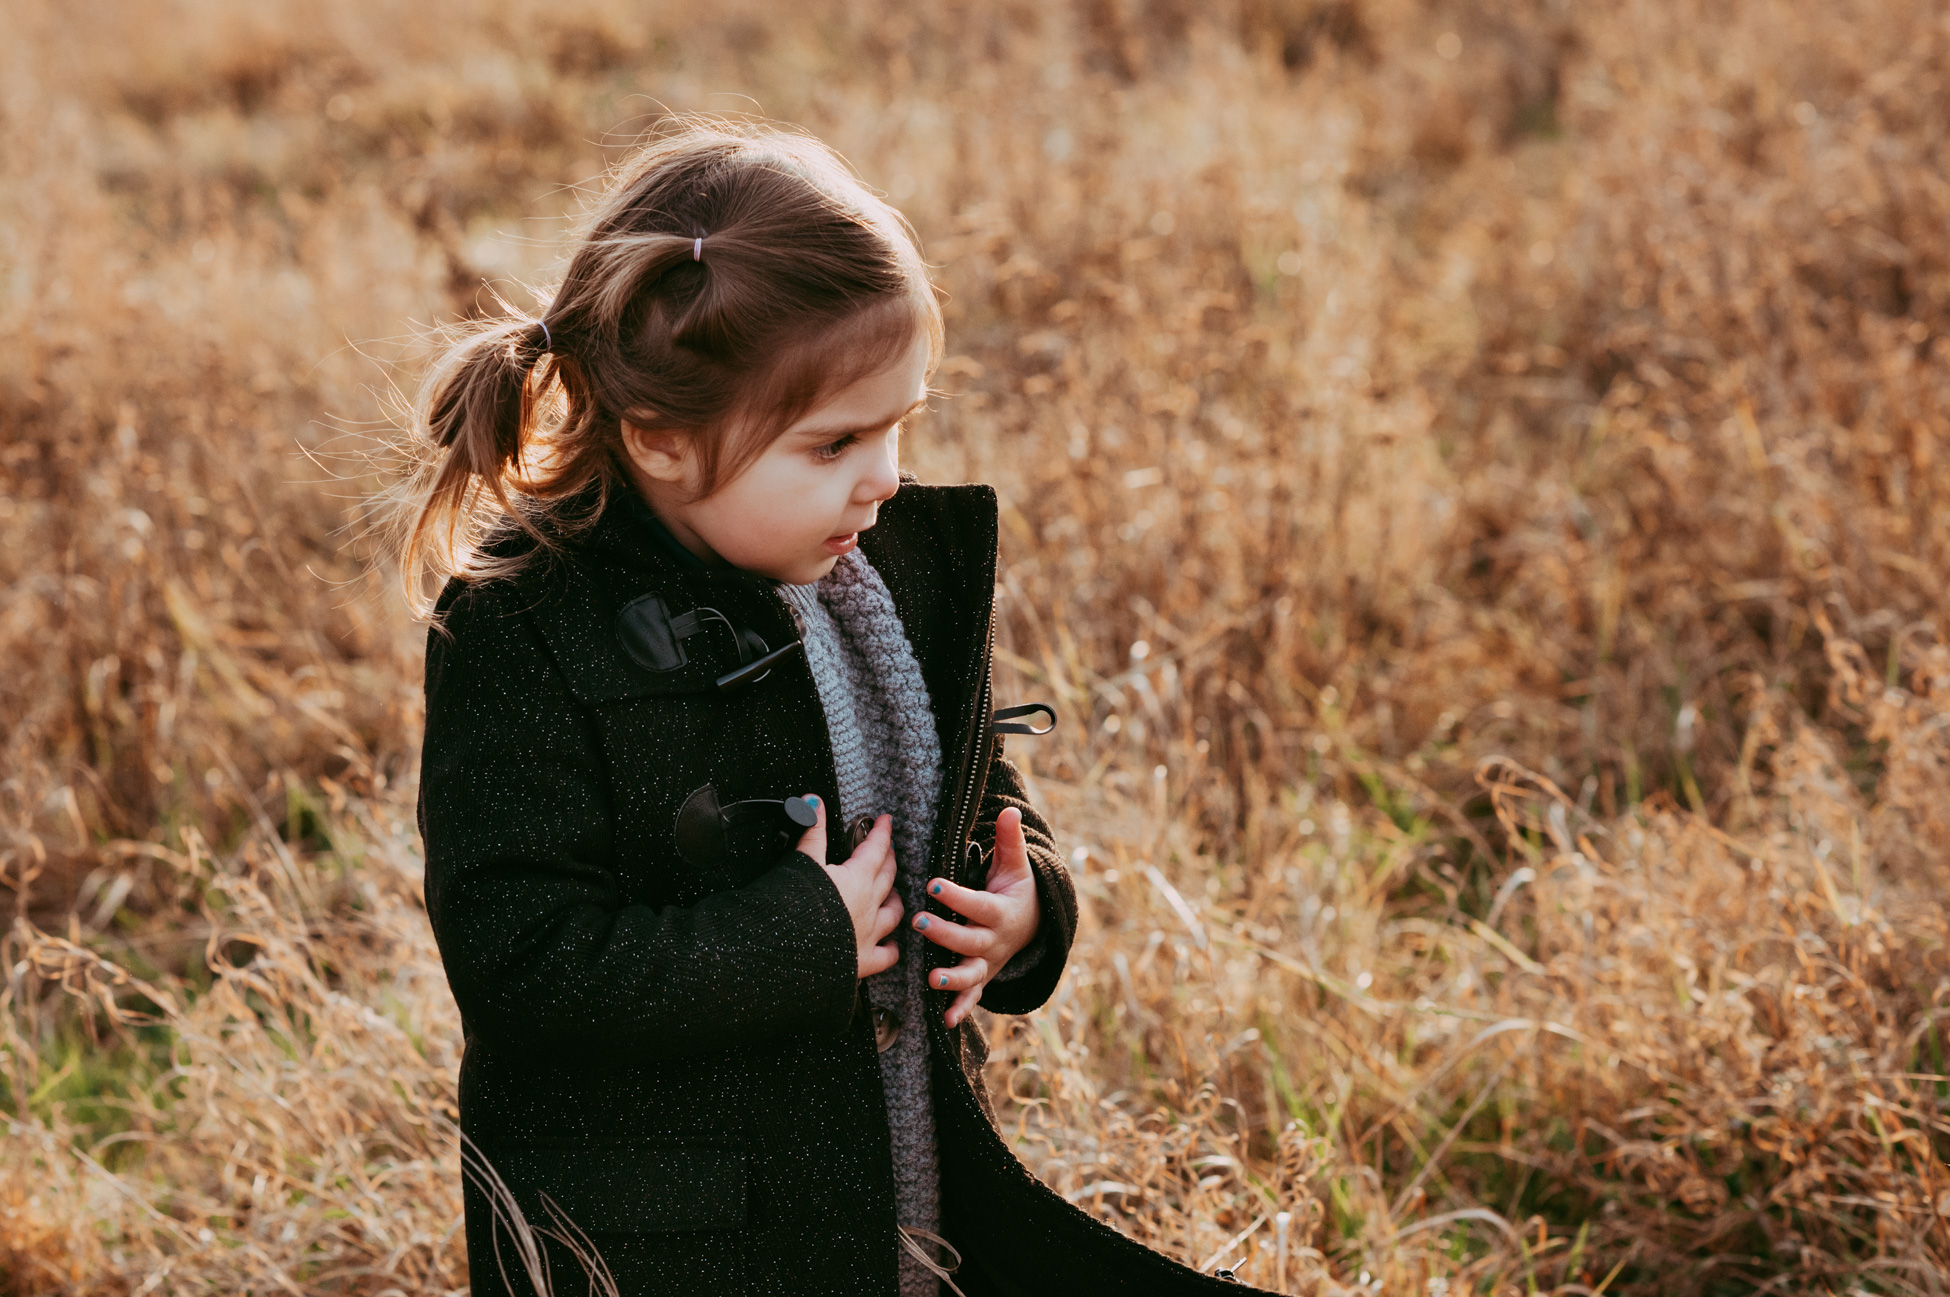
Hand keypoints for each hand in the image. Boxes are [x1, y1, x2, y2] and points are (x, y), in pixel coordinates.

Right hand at [796, 796, 902, 978]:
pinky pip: (888, 955)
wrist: (780, 953)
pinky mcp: (863, 962)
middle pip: (888, 877)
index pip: (876, 848)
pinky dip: (892, 947)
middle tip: (888, 850)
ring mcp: (868, 935)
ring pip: (893, 913)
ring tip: (892, 892)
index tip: (886, 821)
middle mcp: (868, 906)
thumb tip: (814, 801)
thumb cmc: (790, 907)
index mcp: (856, 880)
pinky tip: (892, 944)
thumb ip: (811, 830)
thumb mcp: (801, 861)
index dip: (882, 832)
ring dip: (894, 899)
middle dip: (890, 860)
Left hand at [912, 806, 1040, 1027]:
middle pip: (969, 940)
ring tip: (932, 978)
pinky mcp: (981, 977)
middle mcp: (995, 941)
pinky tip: (944, 1020)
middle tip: (918, 922)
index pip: (977, 904)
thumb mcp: (1016, 865)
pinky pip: (972, 996)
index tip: (932, 884)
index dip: (956, 896)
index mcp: (1001, 911)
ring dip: (952, 978)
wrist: (1034, 925)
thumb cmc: (1016, 890)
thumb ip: (1010, 840)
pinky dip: (960, 1009)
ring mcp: (988, 962)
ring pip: (971, 973)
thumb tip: (1010, 810)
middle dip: (944, 934)